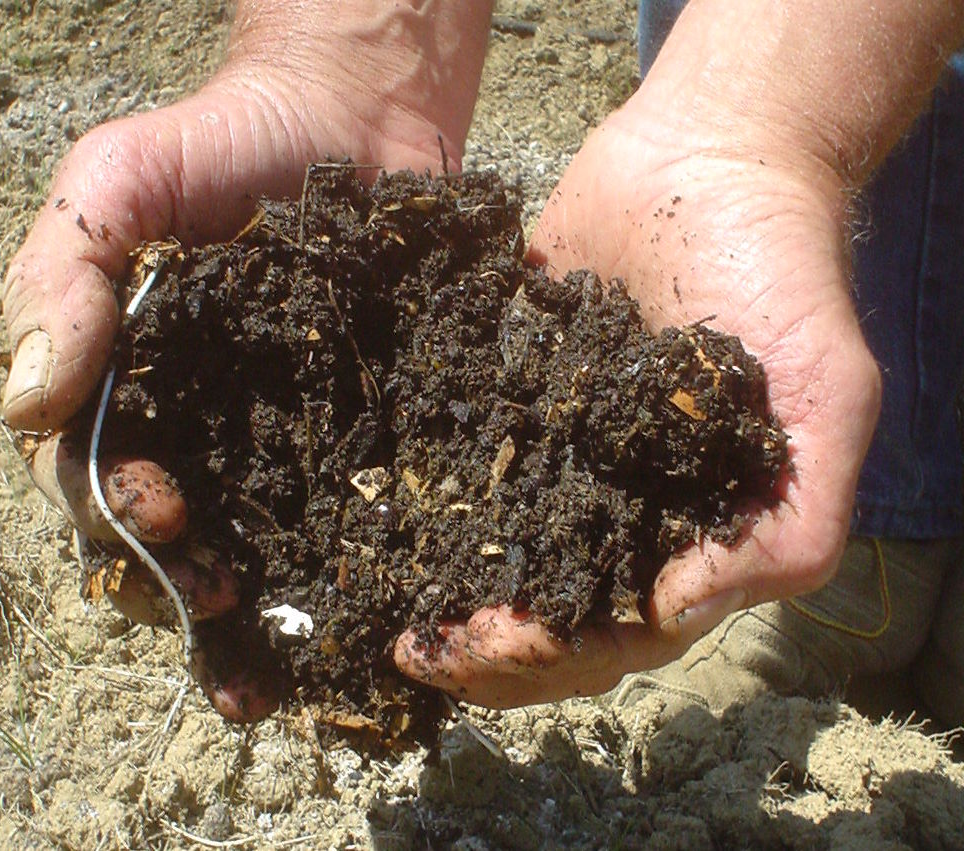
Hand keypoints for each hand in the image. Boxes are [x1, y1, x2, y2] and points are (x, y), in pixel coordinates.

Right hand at [3, 1, 489, 719]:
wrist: (347, 120)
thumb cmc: (219, 143)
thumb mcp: (115, 185)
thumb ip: (63, 279)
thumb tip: (32, 404)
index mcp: (122, 383)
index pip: (89, 473)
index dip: (114, 510)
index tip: (163, 514)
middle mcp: (190, 423)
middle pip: (163, 531)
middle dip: (178, 578)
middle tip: (222, 596)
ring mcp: (271, 434)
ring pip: (245, 538)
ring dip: (248, 606)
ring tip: (279, 649)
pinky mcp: (349, 429)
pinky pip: (333, 506)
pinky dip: (333, 564)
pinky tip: (352, 614)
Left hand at [395, 91, 881, 707]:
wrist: (704, 155)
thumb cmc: (777, 270)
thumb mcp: (826, 396)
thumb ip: (789, 520)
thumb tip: (675, 612)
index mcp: (690, 528)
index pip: (619, 630)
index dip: (552, 655)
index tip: (484, 642)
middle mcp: (621, 505)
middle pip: (551, 613)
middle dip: (489, 648)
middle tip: (421, 643)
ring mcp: (561, 455)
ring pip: (501, 560)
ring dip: (449, 600)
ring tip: (393, 615)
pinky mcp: (512, 400)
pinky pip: (461, 466)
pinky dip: (423, 508)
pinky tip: (380, 526)